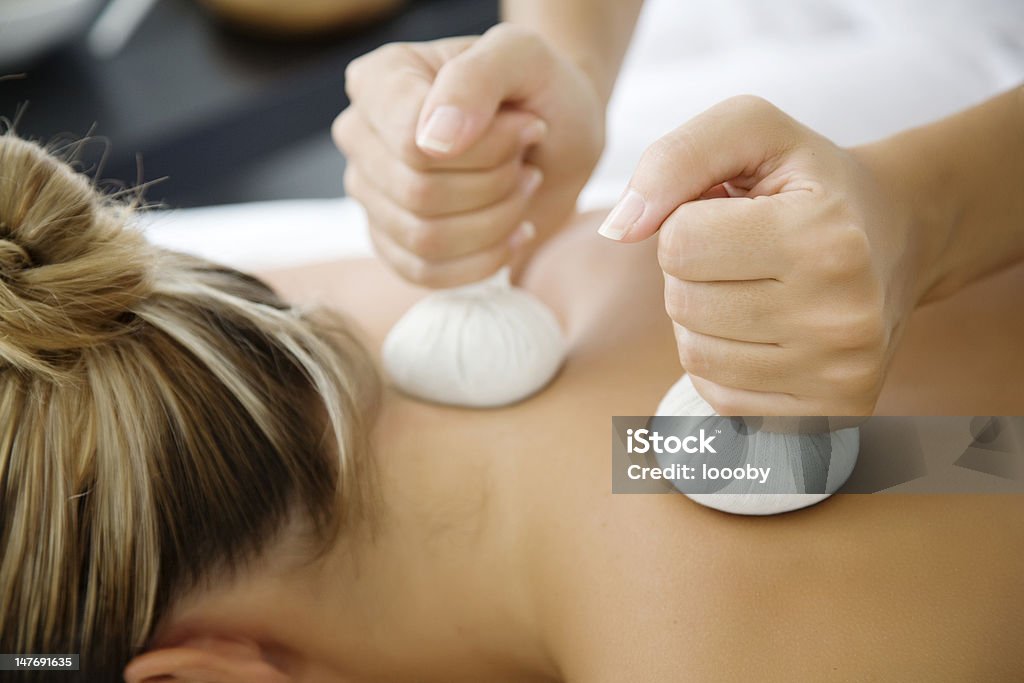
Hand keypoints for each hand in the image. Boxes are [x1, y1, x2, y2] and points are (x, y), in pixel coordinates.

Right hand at [334, 23, 603, 287]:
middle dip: (495, 184)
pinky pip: (426, 274)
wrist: (559, 139)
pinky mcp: (392, 243)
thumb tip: (433, 141)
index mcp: (379, 80)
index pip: (411, 141)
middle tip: (528, 161)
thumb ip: (475, 80)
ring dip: (496, 221)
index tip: (528, 125)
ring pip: (425, 239)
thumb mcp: (522, 57)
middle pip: (418, 193)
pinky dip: (485, 260)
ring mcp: (371, 194)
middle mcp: (360, 137)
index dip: (483, 148)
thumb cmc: (539, 89)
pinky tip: (516, 232)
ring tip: (523, 188)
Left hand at [599, 96, 925, 415]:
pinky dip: (725, 361)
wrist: (898, 236)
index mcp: (825, 237)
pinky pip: (719, 395)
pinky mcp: (829, 416)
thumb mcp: (752, 130)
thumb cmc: (809, 182)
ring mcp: (839, 375)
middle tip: (746, 253)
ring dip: (704, 318)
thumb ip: (675, 159)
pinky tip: (768, 332)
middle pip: (682, 303)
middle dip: (693, 271)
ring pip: (694, 355)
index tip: (737, 214)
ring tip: (756, 289)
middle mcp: (841, 315)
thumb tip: (617, 229)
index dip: (688, 220)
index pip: (678, 243)